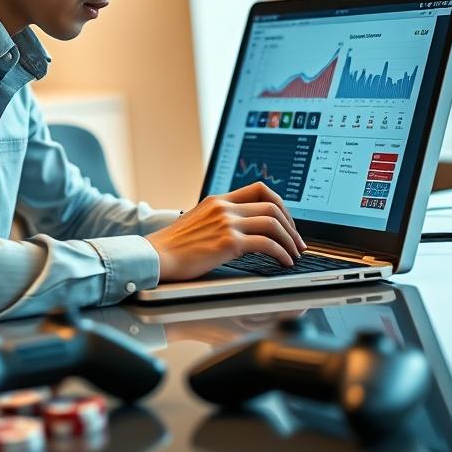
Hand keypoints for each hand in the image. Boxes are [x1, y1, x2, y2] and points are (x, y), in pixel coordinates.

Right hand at [145, 182, 306, 281]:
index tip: (287, 221)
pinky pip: (266, 244)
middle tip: (297, 242)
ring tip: (294, 255)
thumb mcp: (197, 223)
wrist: (153, 257)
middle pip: (272, 205)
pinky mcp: (227, 242)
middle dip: (291, 225)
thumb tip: (240, 231)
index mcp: (218, 200)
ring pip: (273, 223)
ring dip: (290, 241)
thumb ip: (218, 220)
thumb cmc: (172, 248)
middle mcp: (224, 207)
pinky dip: (281, 253)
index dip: (281, 204)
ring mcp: (226, 223)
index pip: (260, 189)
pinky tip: (284, 262)